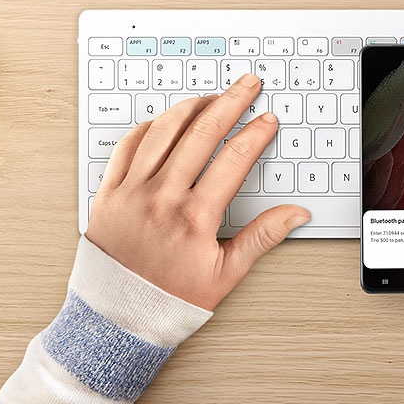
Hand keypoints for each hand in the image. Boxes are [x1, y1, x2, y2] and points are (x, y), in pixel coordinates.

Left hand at [85, 75, 309, 309]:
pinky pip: (127, 147)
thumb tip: (295, 215)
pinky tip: (164, 122)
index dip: (256, 134)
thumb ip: (262, 237)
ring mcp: (132, 192)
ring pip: (163, 131)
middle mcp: (162, 198)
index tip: (267, 121)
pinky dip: (148, 128)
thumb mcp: (226, 274)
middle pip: (202, 133)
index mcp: (195, 217)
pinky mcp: (108, 193)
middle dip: (230, 102)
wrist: (118, 317)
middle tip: (246, 85)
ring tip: (209, 98)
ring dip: (190, 107)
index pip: (234, 159)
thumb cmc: (170, 300)